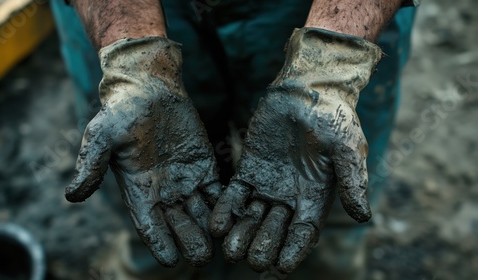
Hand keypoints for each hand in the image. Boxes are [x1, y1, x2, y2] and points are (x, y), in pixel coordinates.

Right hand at [65, 37, 220, 266]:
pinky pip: (217, 192)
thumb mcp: (102, 137)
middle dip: (189, 241)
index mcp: (139, 191)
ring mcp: (186, 181)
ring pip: (201, 213)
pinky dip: (225, 205)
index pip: (149, 226)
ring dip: (210, 228)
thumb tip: (71, 197)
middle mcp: (164, 193)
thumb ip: (92, 166)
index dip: (159, 243)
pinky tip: (235, 216)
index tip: (169, 260)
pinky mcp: (205, 168)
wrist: (149, 90)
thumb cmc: (122, 113)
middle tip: (200, 256)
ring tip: (221, 244)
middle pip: (179, 225)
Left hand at [210, 28, 381, 272]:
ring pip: (252, 216)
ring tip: (230, 250)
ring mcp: (268, 184)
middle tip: (252, 261)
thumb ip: (353, 182)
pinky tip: (216, 225)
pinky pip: (235, 194)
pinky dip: (227, 209)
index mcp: (315, 197)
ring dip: (242, 234)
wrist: (307, 91)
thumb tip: (364, 217)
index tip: (279, 270)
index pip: (303, 233)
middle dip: (264, 246)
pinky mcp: (249, 169)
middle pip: (275, 230)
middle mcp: (290, 196)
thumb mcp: (348, 150)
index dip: (293, 252)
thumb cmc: (333, 119)